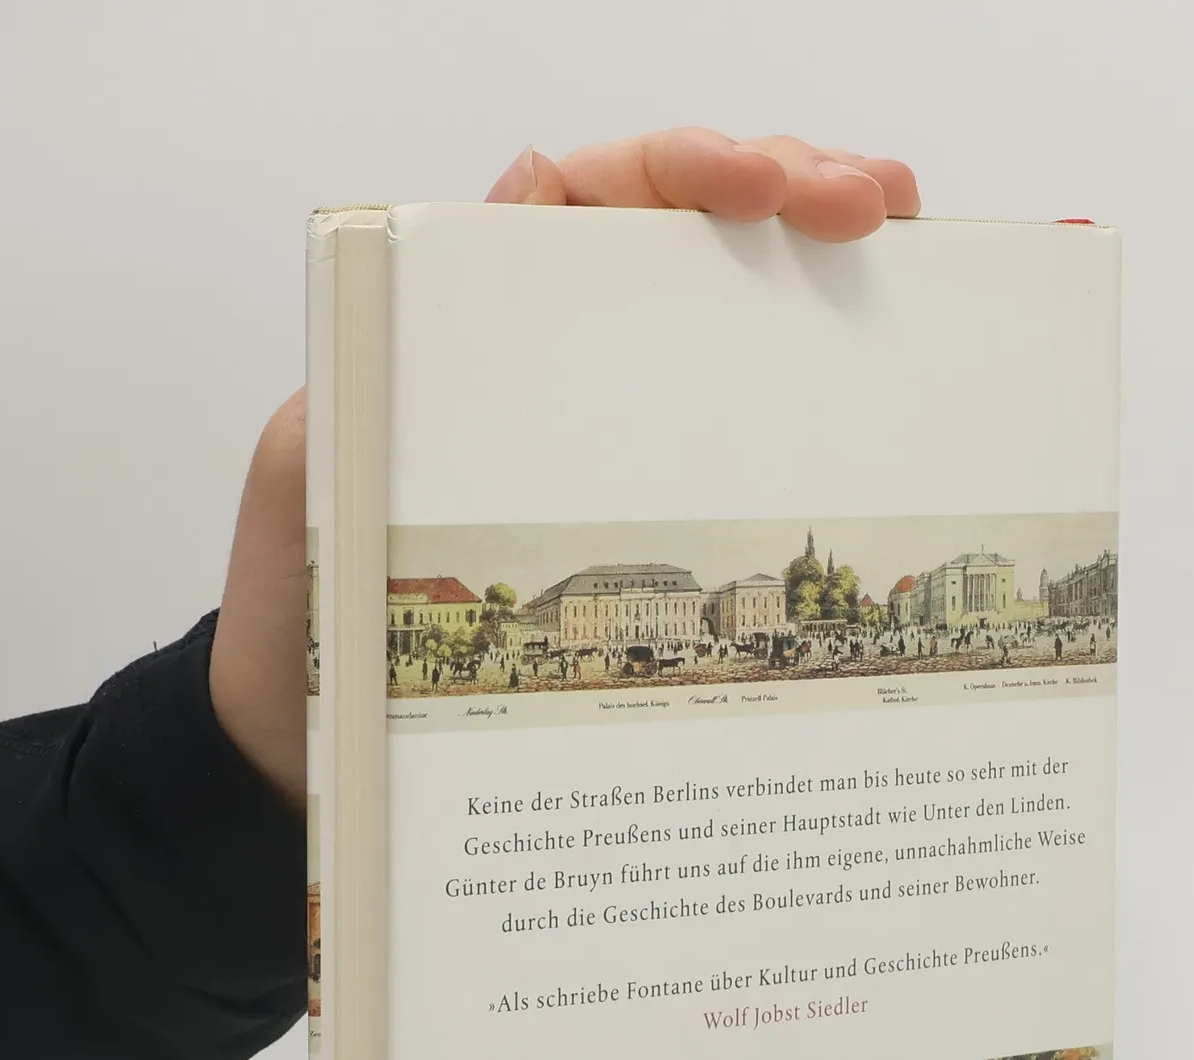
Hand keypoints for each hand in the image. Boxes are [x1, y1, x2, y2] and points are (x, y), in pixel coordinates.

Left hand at [209, 130, 919, 805]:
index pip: (584, 197)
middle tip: (874, 209)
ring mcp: (594, 443)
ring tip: (896, 249)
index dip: (681, 165)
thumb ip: (370, 374)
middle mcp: (542, 372)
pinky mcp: (626, 525)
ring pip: (718, 318)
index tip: (764, 187)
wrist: (311, 759)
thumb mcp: (307, 481)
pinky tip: (867, 376)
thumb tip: (506, 228)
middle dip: (785, 188)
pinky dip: (800, 394)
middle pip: (676, 234)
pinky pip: (724, 439)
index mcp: (462, 336)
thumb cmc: (297, 631)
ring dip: (811, 269)